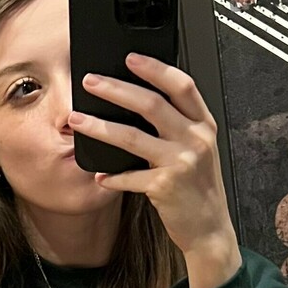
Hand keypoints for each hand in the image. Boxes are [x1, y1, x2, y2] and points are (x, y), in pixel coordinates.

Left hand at [68, 53, 242, 287]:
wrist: (209, 228)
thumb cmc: (198, 188)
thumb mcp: (198, 150)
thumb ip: (177, 126)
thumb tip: (136, 103)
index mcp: (204, 125)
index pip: (182, 85)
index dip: (155, 68)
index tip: (129, 58)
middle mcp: (195, 140)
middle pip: (151, 104)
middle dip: (116, 89)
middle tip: (91, 82)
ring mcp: (181, 163)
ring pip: (132, 136)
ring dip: (99, 127)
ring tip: (77, 120)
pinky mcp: (165, 187)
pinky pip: (128, 176)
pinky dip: (111, 176)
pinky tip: (99, 175)